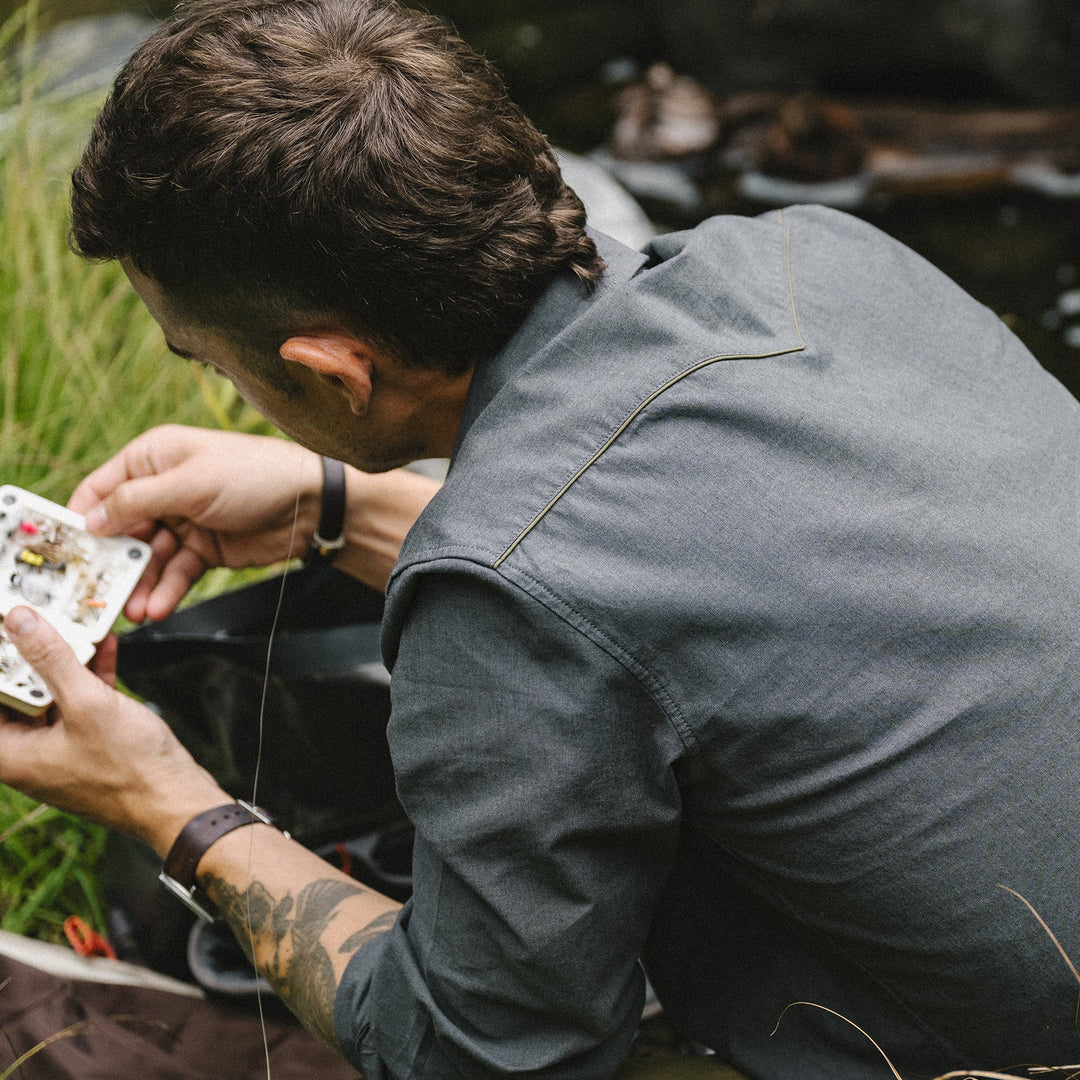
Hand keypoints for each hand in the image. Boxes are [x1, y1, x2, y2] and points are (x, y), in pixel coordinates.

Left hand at [0, 606, 226, 853]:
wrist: (175, 801)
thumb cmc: (129, 768)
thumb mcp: (87, 704)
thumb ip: (50, 659)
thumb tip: (18, 620)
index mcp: (10, 753)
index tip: (3, 628)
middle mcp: (29, 752)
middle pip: (16, 693)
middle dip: (26, 654)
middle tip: (35, 617)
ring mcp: (60, 747)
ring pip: (50, 693)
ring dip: (62, 659)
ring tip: (72, 621)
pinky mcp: (90, 742)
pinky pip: (79, 701)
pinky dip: (89, 674)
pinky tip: (104, 644)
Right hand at [68, 425, 321, 621]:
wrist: (312, 503)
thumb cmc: (254, 475)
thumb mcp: (190, 483)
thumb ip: (137, 501)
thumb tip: (89, 518)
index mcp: (153, 458)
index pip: (101, 489)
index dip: (81, 519)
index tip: (64, 552)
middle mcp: (164, 489)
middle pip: (121, 530)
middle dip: (112, 562)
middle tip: (98, 592)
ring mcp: (184, 521)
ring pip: (149, 558)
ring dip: (140, 584)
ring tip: (133, 611)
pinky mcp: (205, 549)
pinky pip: (176, 573)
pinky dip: (167, 591)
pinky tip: (158, 609)